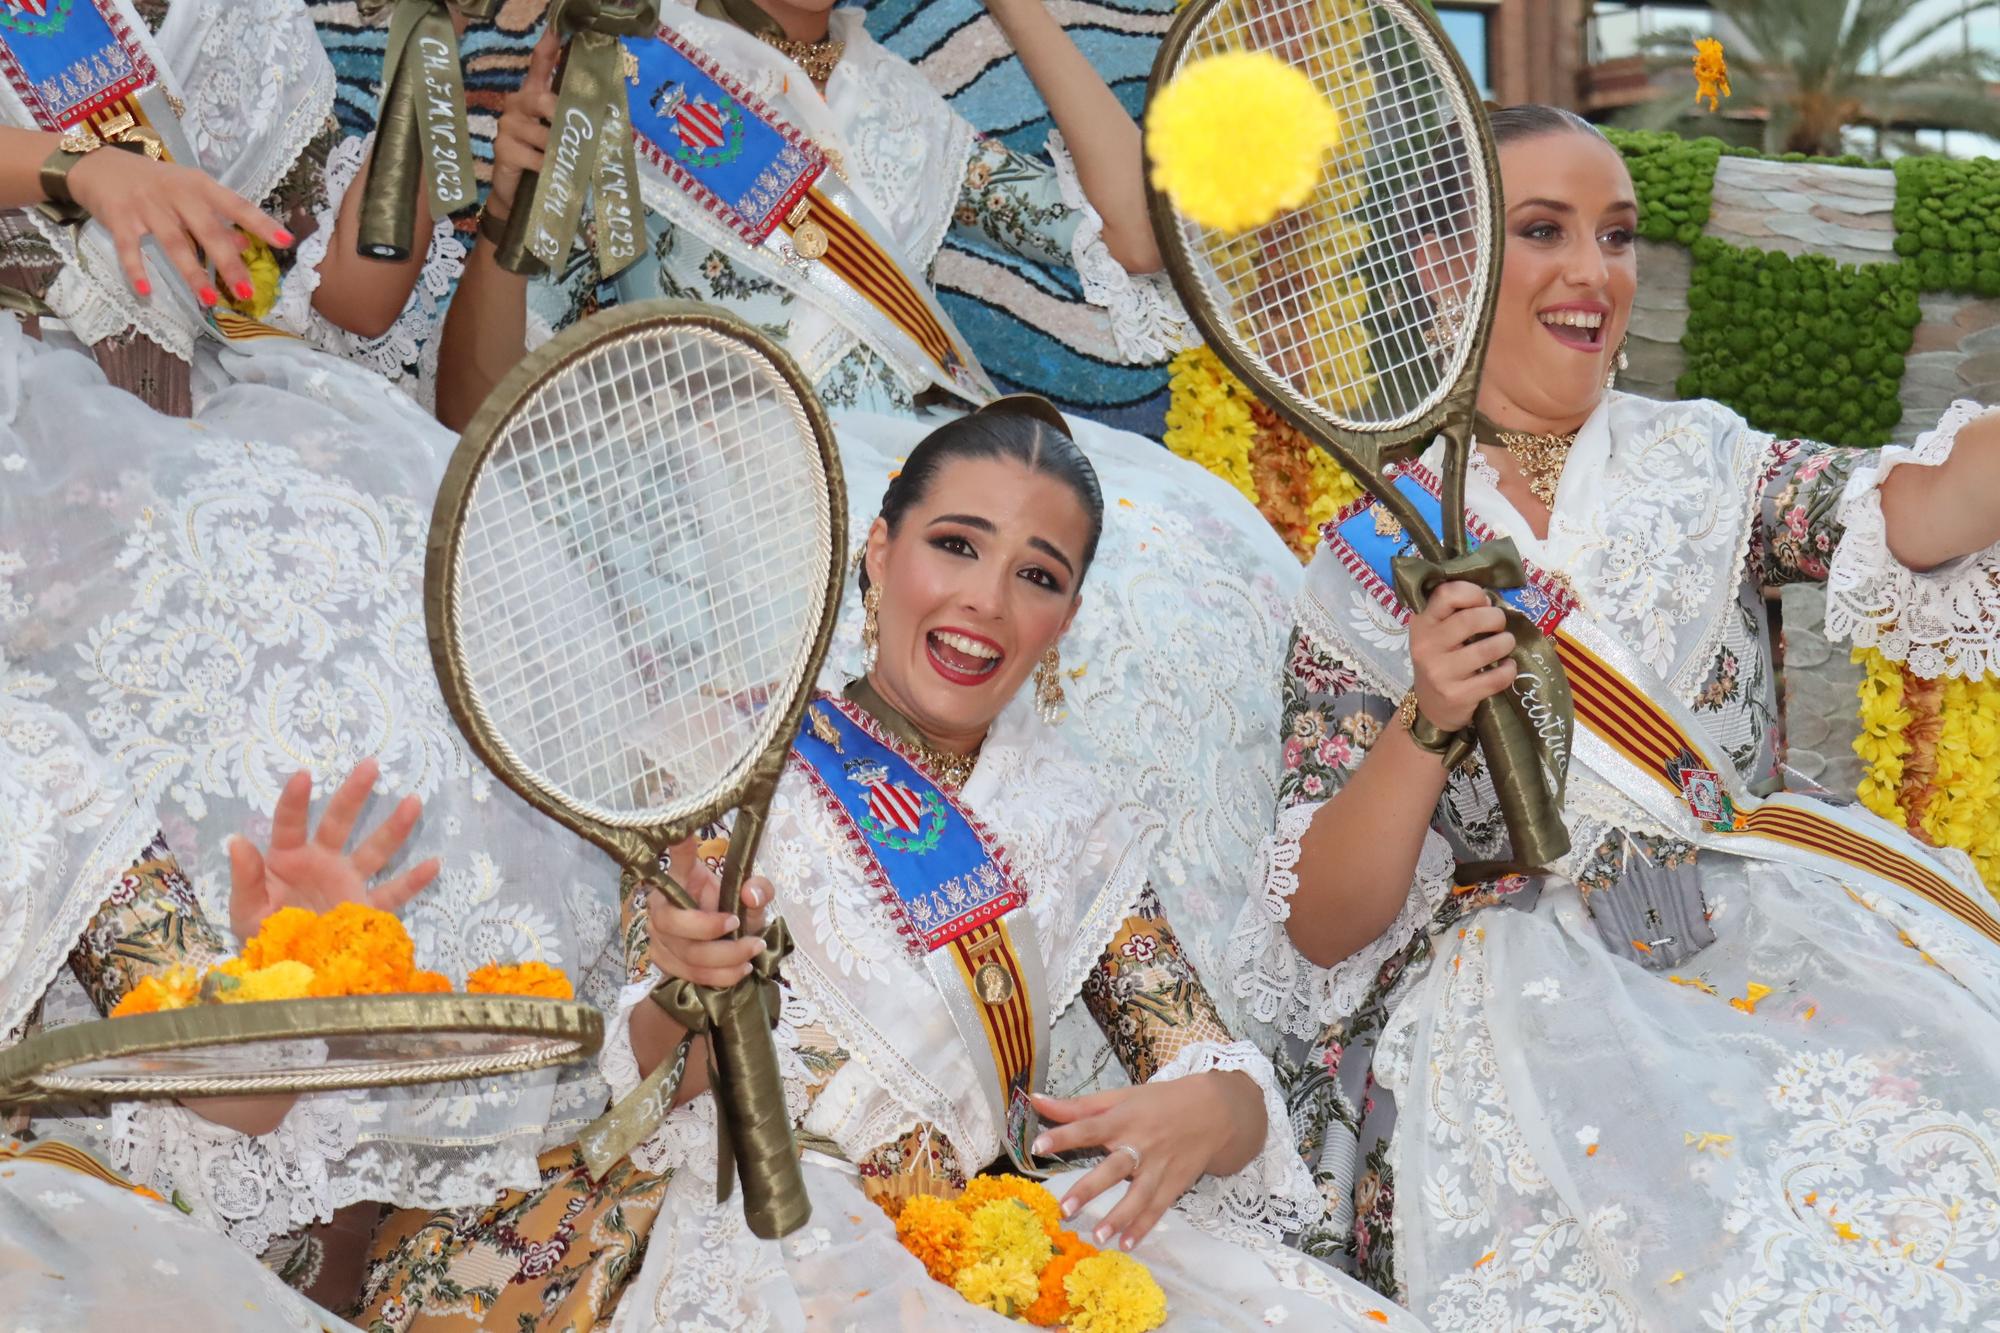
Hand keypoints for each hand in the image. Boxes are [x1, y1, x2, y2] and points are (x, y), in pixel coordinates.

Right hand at [63, 149, 292, 304]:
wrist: (98, 164)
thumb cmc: (154, 183)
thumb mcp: (189, 193)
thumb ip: (216, 219)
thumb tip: (246, 246)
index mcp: (199, 186)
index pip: (236, 205)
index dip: (261, 223)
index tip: (285, 242)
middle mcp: (176, 194)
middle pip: (207, 231)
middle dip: (228, 263)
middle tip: (247, 292)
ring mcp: (147, 206)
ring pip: (174, 244)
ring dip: (192, 274)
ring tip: (209, 301)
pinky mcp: (119, 218)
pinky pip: (129, 249)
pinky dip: (137, 270)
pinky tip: (147, 293)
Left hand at [227, 758, 439, 943]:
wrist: (289, 974)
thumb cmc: (262, 938)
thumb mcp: (246, 910)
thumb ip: (246, 878)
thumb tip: (237, 841)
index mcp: (288, 860)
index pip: (290, 823)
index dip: (295, 799)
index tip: (304, 775)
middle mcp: (322, 863)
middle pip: (339, 822)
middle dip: (354, 793)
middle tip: (370, 765)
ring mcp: (347, 884)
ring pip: (374, 850)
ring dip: (394, 827)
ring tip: (414, 800)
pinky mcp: (365, 910)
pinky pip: (392, 894)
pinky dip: (413, 881)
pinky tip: (433, 864)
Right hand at [488, 28, 559, 221]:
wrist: (518, 194)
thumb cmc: (545, 160)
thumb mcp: (562, 137)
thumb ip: (576, 122)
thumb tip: (608, 117)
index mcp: (533, 95)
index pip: (539, 65)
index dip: (548, 47)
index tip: (557, 31)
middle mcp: (517, 103)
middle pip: (542, 99)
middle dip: (561, 117)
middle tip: (576, 135)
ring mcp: (507, 125)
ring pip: (542, 133)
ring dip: (559, 151)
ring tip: (567, 161)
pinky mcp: (503, 149)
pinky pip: (535, 156)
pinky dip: (548, 167)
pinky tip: (550, 172)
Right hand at [644, 836, 775, 988]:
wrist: (724, 947)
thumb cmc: (733, 912)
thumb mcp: (751, 898)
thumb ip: (759, 889)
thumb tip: (750, 894)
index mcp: (682, 878)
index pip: (676, 859)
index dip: (678, 849)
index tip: (684, 833)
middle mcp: (661, 905)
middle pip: (671, 921)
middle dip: (708, 928)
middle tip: (738, 924)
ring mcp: (658, 936)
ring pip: (685, 953)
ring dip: (725, 956)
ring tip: (753, 950)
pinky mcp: (664, 962)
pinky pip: (690, 974)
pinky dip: (720, 975)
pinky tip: (741, 969)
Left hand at [1028, 1070, 1262, 1249]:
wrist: (1214, 1112)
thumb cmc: (1158, 1102)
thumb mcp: (1120, 1097)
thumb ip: (1078, 1106)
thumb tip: (1036, 1101)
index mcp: (1123, 1119)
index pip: (1088, 1127)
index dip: (1064, 1136)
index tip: (1037, 1146)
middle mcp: (1140, 1145)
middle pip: (1114, 1168)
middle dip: (1090, 1188)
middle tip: (1065, 1208)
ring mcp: (1159, 1167)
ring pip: (1138, 1195)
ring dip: (1119, 1217)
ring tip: (1098, 1236)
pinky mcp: (1175, 1184)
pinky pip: (1157, 1209)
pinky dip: (1143, 1227)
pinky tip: (1127, 1244)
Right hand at [1409, 579, 1515, 731]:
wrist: (1432, 708)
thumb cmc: (1441, 661)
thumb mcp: (1437, 633)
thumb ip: (1456, 613)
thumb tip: (1490, 600)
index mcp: (1421, 623)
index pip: (1447, 594)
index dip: (1473, 593)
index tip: (1483, 602)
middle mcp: (1426, 646)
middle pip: (1471, 619)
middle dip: (1496, 618)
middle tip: (1499, 626)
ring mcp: (1440, 672)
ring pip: (1487, 649)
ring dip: (1506, 643)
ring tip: (1506, 644)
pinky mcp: (1457, 695)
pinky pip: (1496, 677)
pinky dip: (1509, 670)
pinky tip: (1506, 667)